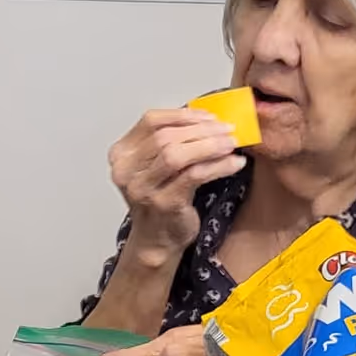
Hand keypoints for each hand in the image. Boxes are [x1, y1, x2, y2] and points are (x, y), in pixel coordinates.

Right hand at [108, 108, 246, 259]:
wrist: (156, 239)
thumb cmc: (159, 199)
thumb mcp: (154, 165)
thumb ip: (169, 141)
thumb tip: (207, 118)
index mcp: (121, 155)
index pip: (150, 121)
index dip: (182, 115)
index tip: (209, 116)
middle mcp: (126, 171)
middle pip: (165, 137)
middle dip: (201, 129)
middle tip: (227, 129)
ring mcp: (143, 189)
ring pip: (177, 154)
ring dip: (210, 145)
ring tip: (232, 143)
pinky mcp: (164, 203)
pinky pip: (195, 175)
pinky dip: (219, 166)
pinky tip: (234, 163)